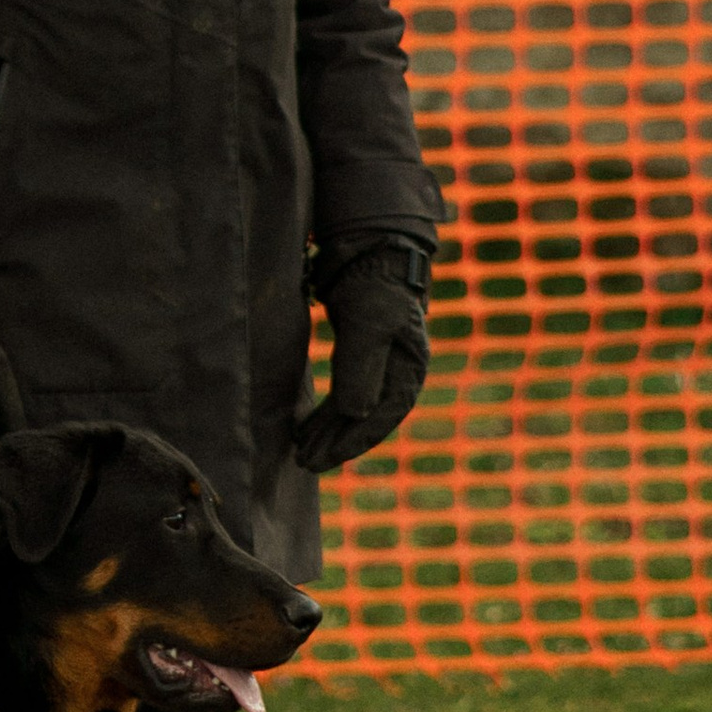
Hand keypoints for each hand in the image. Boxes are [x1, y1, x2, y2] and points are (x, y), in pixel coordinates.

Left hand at [293, 240, 431, 471]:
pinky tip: (307, 425)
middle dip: (336, 444)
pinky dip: (327, 411)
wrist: (372, 248)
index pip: (381, 418)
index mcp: (410, 370)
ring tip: (301, 450)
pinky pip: (345, 391)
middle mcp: (398, 372)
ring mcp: (380, 363)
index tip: (324, 460)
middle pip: (366, 419)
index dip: (352, 442)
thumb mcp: (369, 325)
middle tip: (305, 464)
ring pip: (353, 408)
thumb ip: (361, 369)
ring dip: (328, 431)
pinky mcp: (359, 352)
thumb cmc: (375, 285)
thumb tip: (355, 415)